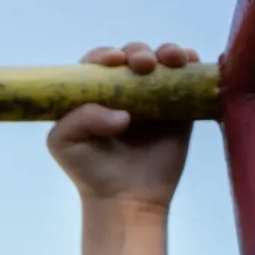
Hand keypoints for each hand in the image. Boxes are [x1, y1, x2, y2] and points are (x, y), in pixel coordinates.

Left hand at [49, 43, 197, 209]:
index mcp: (94, 93)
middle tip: (143, 64)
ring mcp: (153, 97)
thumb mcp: (64, 144)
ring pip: (162, 61)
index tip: (114, 62)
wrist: (125, 202)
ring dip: (167, 52)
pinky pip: (188, 78)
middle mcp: (124, 89)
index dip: (106, 55)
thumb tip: (123, 114)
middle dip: (139, 52)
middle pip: (132, 56)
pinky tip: (189, 62)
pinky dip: (191, 64)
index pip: (99, 62)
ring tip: (171, 60)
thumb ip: (78, 119)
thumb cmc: (90, 171)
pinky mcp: (180, 108)